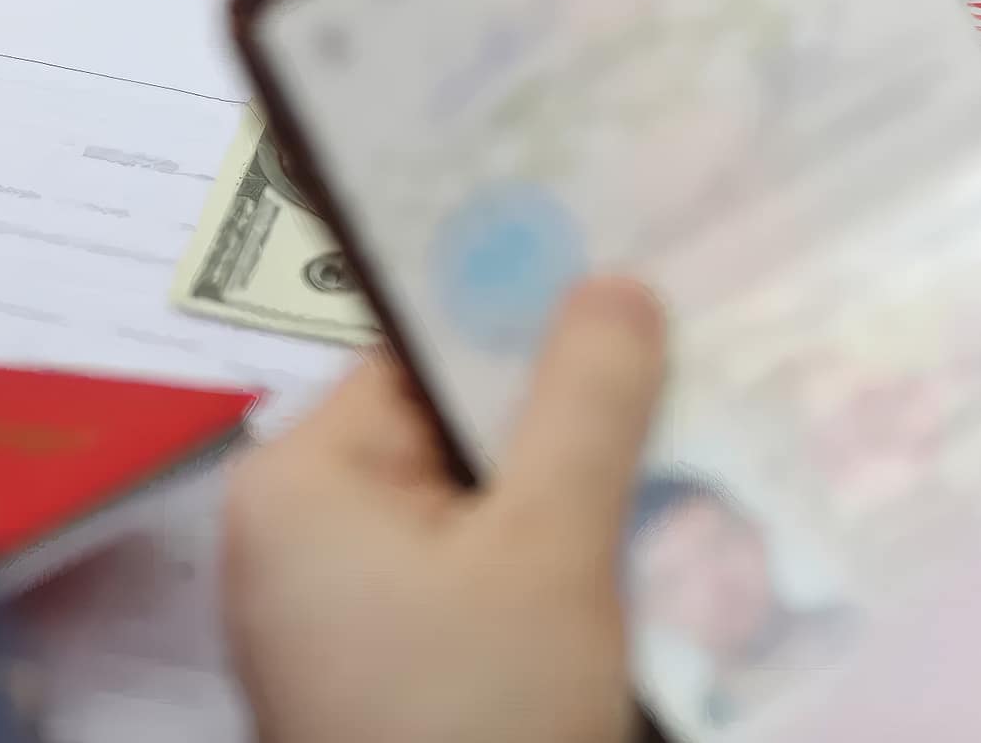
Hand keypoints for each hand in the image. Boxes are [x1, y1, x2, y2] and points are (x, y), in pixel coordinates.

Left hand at [223, 277, 666, 742]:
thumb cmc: (481, 721)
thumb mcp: (550, 552)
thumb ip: (584, 407)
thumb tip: (614, 282)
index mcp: (300, 482)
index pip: (420, 358)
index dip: (525, 325)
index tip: (627, 289)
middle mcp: (297, 535)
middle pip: (450, 436)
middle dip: (563, 420)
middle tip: (682, 364)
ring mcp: (336, 611)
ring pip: (473, 512)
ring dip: (569, 498)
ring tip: (682, 450)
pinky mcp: (381, 670)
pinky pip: (470, 581)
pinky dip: (546, 567)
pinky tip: (638, 551)